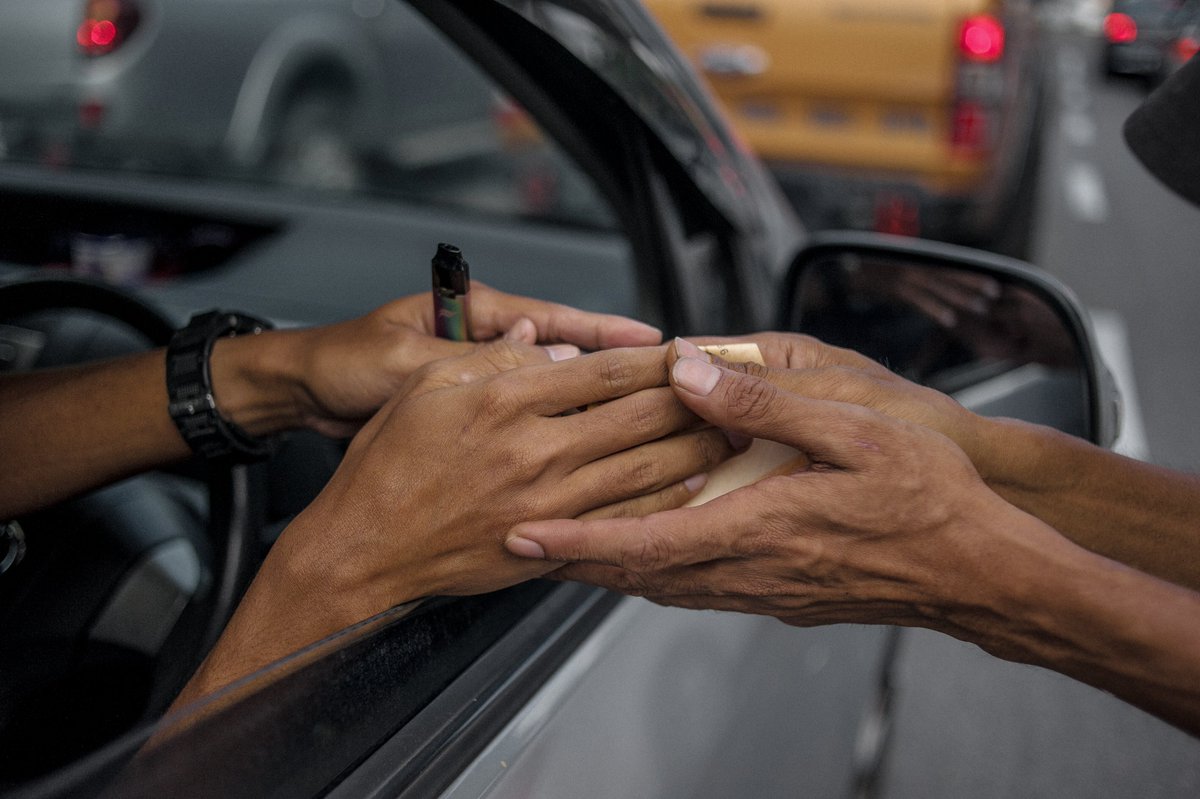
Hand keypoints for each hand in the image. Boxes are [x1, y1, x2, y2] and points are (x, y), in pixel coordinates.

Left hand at [213, 284, 661, 437]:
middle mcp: (489, 350)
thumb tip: (551, 364)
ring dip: (595, 407)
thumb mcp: (410, 364)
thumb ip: (476, 364)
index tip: (655, 345)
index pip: (560, 323)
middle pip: (571, 361)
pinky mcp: (471, 418)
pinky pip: (527, 424)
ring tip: (644, 424)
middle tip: (670, 387)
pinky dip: (556, 433)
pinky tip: (585, 456)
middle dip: (620, 372)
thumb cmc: (344, 362)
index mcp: (479, 319)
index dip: (610, 336)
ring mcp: (482, 386)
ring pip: (555, 397)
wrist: (301, 396)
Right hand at [273, 341, 738, 619]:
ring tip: (731, 432)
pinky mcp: (548, 544)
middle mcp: (535, 452)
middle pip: (637, 419)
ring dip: (695, 449)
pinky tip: (692, 487)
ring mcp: (546, 505)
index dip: (653, 359)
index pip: (601, 373)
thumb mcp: (425, 386)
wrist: (363, 550)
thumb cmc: (386, 465)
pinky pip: (623, 521)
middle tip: (731, 387)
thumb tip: (549, 342)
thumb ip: (493, 357)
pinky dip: (664, 501)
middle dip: (691, 400)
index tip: (688, 349)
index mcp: (505, 401)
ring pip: (644, 471)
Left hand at [504, 352, 1057, 635]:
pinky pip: (703, 590)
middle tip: (525, 543)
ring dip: (616, 569)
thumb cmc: (930, 500)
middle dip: (578, 561)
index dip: (576, 544)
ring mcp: (768, 592)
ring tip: (573, 548)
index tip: (524, 539)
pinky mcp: (785, 597)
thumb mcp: (853, 430)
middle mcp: (752, 571)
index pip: (643, 543)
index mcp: (758, 529)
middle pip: (641, 575)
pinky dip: (662, 572)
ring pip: (668, 587)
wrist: (981, 571)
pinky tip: (656, 553)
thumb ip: (765, 403)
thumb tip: (687, 372)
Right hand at [850, 261, 1000, 328]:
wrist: (838, 269)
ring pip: (939, 288)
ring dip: (961, 297)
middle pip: (949, 276)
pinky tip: (950, 320)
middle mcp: (912, 266)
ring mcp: (904, 276)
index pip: (948, 268)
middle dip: (973, 284)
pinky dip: (935, 309)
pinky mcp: (894, 288)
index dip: (970, 275)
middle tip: (996, 294)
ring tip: (982, 308)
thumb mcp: (890, 273)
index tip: (992, 282)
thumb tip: (927, 292)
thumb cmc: (863, 273)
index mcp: (914, 262)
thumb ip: (909, 282)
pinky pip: (919, 301)